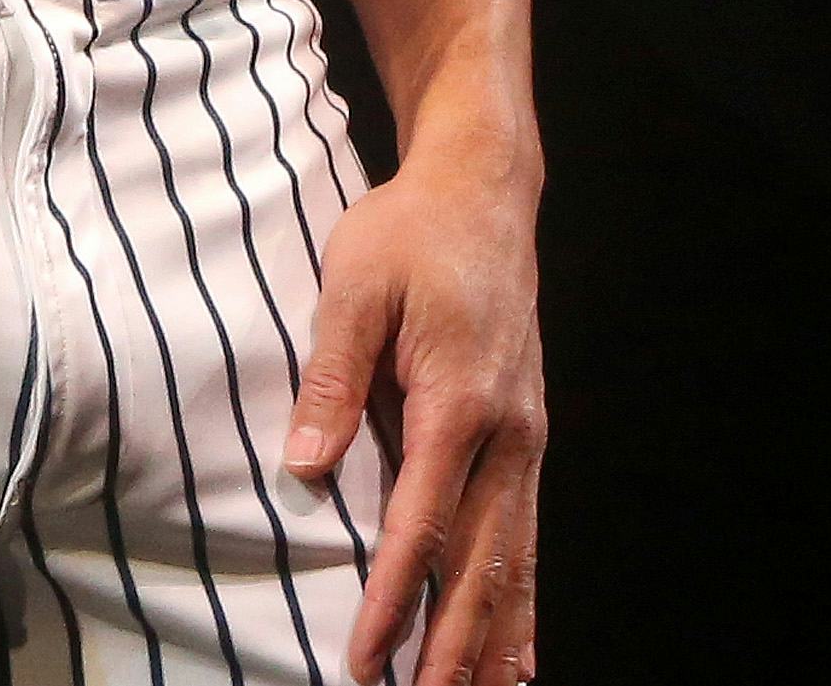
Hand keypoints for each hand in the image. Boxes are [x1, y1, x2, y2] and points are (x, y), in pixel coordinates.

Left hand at [286, 135, 545, 685]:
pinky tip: (517, 657)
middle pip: (481, 562)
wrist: (483, 190)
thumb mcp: (354, 283)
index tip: (366, 656)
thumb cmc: (409, 232)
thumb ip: (332, 373)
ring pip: (514, 561)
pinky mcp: (527, 438)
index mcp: (459, 398)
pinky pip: (527, 537)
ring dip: (495, 640)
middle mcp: (507, 432)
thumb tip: (303, 463)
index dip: (395, 595)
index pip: (422, 520)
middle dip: (453, 646)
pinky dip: (522, 602)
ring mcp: (526, 439)